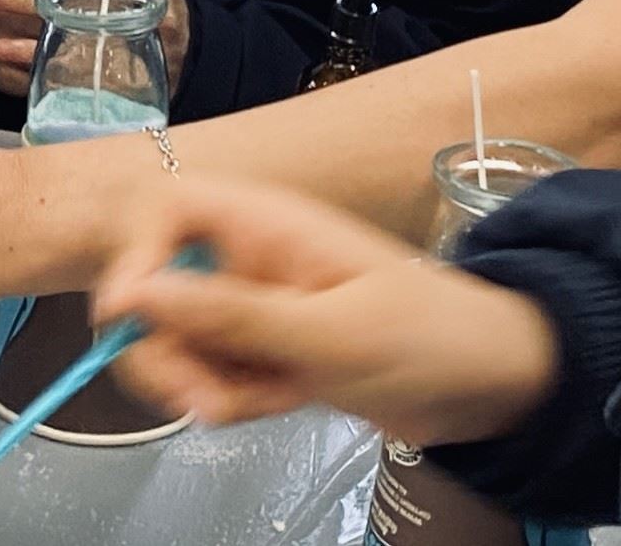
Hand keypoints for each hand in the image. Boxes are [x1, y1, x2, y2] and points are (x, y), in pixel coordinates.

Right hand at [91, 175, 557, 445]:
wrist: (495, 388)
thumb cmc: (430, 339)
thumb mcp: (330, 332)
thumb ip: (232, 315)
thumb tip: (138, 292)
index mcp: (265, 225)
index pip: (169, 212)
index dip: (135, 253)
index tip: (126, 315)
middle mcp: (249, 259)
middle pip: (160, 286)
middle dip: (164, 346)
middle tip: (196, 397)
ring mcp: (257, 308)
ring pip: (181, 340)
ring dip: (194, 381)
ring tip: (243, 408)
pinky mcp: (268, 354)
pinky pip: (215, 374)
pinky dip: (228, 398)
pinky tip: (273, 406)